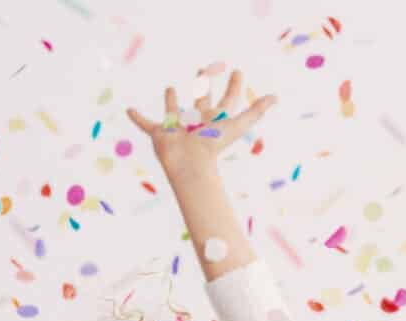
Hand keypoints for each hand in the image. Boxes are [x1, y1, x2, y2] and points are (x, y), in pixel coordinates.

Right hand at [127, 68, 276, 177]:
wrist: (190, 165)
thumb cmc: (213, 147)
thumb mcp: (237, 124)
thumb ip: (256, 111)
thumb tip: (277, 97)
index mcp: (215, 119)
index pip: (227, 99)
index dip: (235, 86)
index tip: (238, 72)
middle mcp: (196, 122)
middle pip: (202, 100)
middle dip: (203, 85)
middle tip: (204, 70)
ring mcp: (177, 128)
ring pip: (174, 111)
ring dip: (171, 101)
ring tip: (169, 88)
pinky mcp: (160, 134)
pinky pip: (146, 124)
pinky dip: (137, 118)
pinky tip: (129, 110)